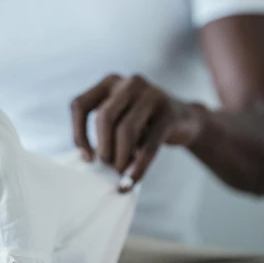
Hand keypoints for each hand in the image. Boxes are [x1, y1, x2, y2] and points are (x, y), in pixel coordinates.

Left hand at [70, 74, 205, 191]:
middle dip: (104, 147)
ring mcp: (151, 95)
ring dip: (121, 157)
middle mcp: (129, 83)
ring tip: (121, 172)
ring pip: (125, 130)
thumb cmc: (143, 122)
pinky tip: (132, 180)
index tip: (86, 157)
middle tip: (107, 167)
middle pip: (104, 117)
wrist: (185, 120)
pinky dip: (138, 166)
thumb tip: (89, 160)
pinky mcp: (168, 113)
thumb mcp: (119, 117)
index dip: (78, 133)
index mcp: (109, 82)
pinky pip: (148, 144)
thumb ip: (104, 129)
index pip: (80, 105)